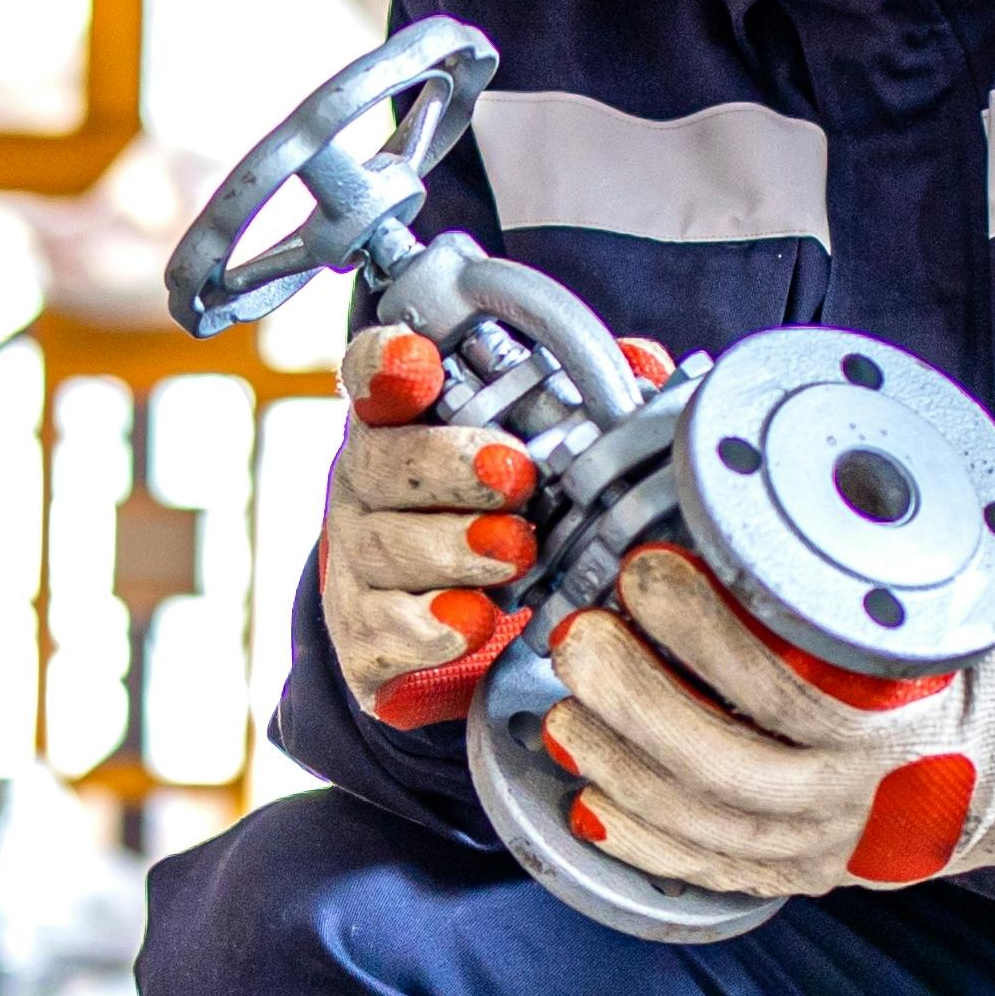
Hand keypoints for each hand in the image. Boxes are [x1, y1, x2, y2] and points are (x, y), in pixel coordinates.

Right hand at [316, 321, 657, 726]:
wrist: (458, 629)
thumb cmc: (504, 519)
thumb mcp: (536, 457)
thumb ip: (578, 405)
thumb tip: (639, 364)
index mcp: (401, 424)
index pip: (371, 375)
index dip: (386, 362)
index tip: (415, 357)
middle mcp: (365, 486)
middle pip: (379, 463)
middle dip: (447, 464)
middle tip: (514, 474)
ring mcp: (355, 562)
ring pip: (384, 547)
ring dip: (451, 548)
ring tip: (514, 551)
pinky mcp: (360, 638)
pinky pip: (382, 630)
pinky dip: (428, 628)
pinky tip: (472, 623)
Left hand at [530, 540, 994, 896]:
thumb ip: (904, 521)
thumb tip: (813, 439)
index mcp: (922, 726)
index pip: (793, 690)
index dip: (707, 635)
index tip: (651, 569)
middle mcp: (878, 802)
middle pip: (728, 770)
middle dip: (638, 702)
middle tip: (582, 633)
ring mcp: (849, 846)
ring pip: (712, 827)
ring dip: (626, 770)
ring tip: (569, 707)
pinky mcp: (831, 868)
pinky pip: (725, 872)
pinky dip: (652, 843)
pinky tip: (596, 806)